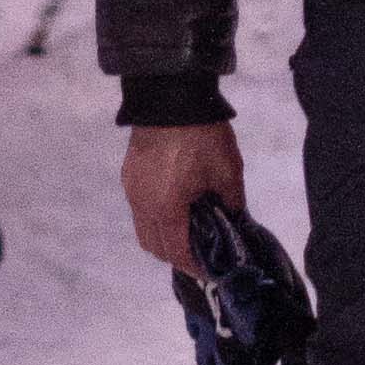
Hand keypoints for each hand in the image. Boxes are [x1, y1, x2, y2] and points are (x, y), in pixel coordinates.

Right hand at [121, 114, 245, 265]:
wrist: (170, 95)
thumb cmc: (202, 135)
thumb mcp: (227, 171)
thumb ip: (232, 203)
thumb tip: (235, 221)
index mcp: (166, 208)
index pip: (176, 252)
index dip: (194, 266)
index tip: (210, 269)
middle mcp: (142, 204)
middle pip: (153, 246)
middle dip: (176, 255)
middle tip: (200, 249)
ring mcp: (132, 188)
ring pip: (143, 227)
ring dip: (163, 235)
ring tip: (187, 226)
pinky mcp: (129, 174)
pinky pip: (139, 207)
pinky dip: (154, 215)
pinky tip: (174, 202)